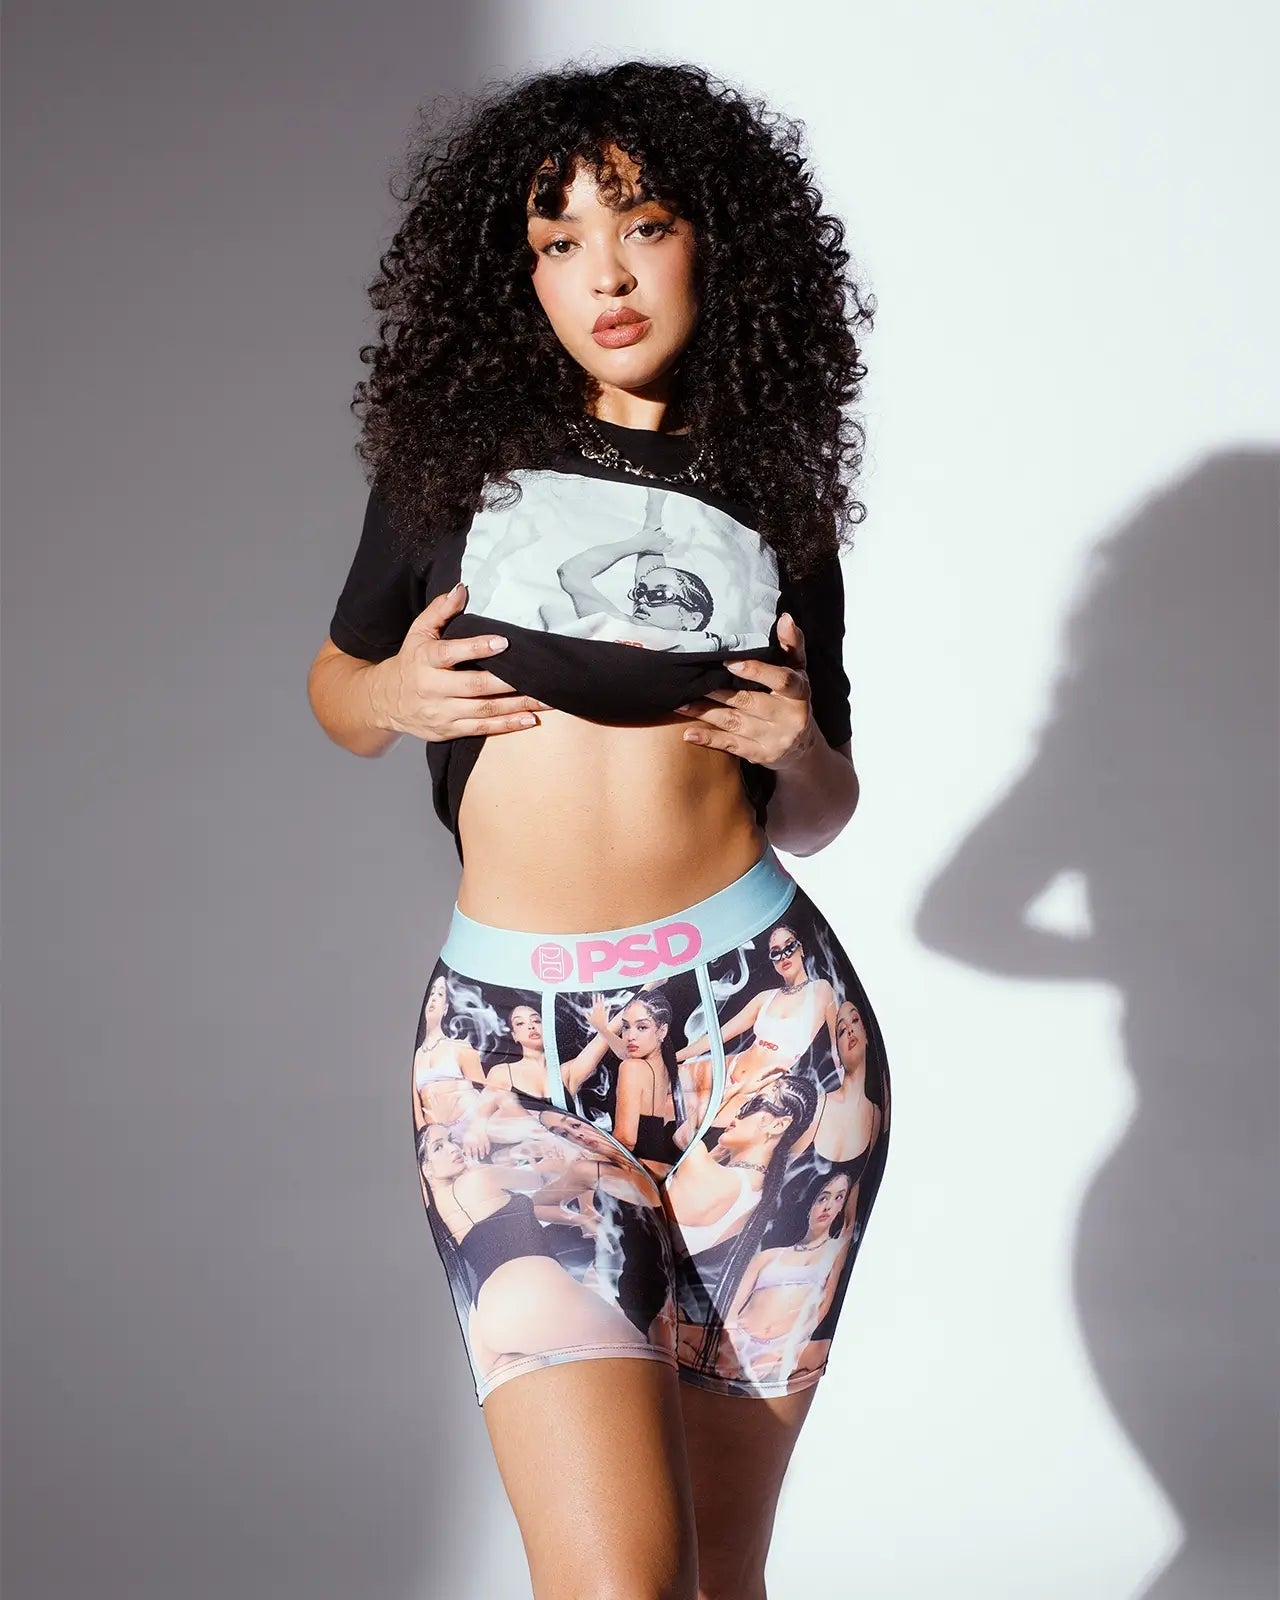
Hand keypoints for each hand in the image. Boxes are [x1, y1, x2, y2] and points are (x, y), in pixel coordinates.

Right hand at [370, 583, 548, 742]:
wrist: (385, 701)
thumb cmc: (411, 661)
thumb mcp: (419, 632)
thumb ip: (440, 611)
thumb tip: (462, 588)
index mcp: (425, 660)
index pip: (451, 653)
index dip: (476, 648)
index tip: (503, 642)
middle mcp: (432, 688)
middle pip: (473, 686)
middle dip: (507, 682)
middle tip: (537, 676)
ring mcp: (441, 712)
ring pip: (483, 710)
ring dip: (517, 706)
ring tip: (545, 699)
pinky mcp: (449, 730)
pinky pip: (482, 729)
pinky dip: (507, 726)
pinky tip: (529, 720)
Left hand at [461, 1121, 490, 1160]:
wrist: (477, 1123)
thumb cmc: (470, 1132)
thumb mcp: (465, 1138)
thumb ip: (465, 1146)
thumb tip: (465, 1153)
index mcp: (467, 1143)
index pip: (468, 1153)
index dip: (469, 1158)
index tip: (469, 1161)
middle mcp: (474, 1143)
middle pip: (475, 1153)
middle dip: (475, 1157)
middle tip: (475, 1160)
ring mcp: (480, 1141)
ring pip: (481, 1150)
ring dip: (481, 1155)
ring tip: (481, 1157)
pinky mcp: (485, 1139)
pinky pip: (487, 1146)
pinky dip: (487, 1150)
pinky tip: (487, 1153)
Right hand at [587, 994, 612, 1032]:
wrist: (601, 1028)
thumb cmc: (594, 1024)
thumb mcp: (589, 1020)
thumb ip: (586, 1015)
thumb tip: (583, 1011)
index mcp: (594, 1011)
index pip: (594, 1003)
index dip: (594, 998)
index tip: (594, 994)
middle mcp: (599, 1010)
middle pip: (599, 1002)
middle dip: (598, 997)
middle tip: (598, 993)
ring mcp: (603, 1012)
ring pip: (603, 1004)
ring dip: (603, 999)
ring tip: (602, 995)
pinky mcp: (606, 1014)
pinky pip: (608, 1008)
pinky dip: (609, 1005)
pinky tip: (609, 1002)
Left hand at [674, 612, 817, 770]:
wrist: (801, 746)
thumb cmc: (793, 698)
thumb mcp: (798, 670)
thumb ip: (791, 644)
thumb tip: (784, 618)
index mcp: (799, 692)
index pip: (781, 680)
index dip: (755, 671)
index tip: (729, 663)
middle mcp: (790, 717)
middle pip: (749, 702)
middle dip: (719, 692)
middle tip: (692, 681)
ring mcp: (775, 739)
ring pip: (735, 723)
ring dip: (705, 713)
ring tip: (680, 703)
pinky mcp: (760, 755)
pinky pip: (732, 746)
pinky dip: (709, 740)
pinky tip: (689, 734)